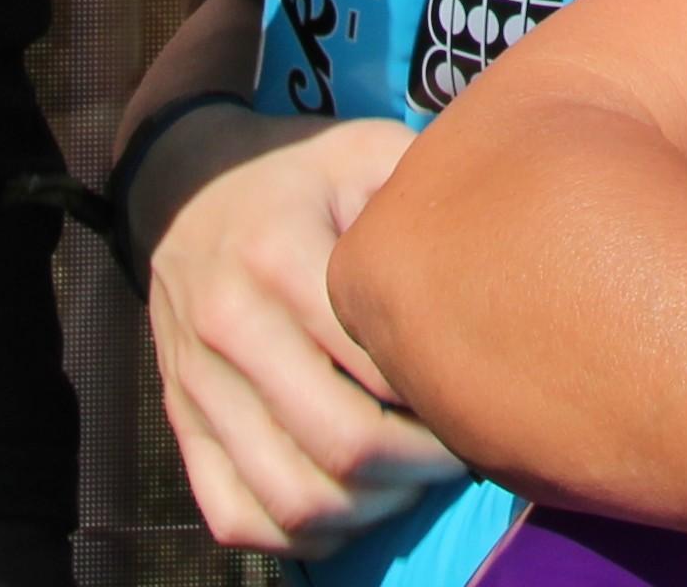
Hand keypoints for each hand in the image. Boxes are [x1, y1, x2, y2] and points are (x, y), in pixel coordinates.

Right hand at [145, 107, 461, 554]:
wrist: (185, 187)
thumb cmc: (300, 176)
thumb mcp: (361, 152)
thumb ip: (424, 186)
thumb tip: (506, 227)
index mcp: (278, 255)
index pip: (376, 365)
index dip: (440, 394)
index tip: (479, 387)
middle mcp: (228, 326)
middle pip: (341, 445)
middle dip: (420, 466)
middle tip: (460, 450)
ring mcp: (197, 385)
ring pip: (292, 497)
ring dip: (369, 509)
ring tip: (410, 480)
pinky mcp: (180, 423)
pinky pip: (236, 517)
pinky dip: (300, 535)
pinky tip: (348, 506)